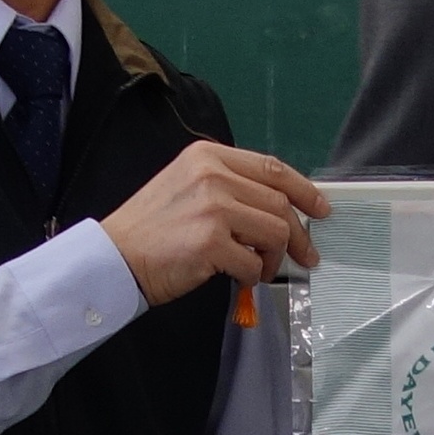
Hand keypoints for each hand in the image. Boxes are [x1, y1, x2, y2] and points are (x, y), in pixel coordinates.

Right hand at [99, 142, 329, 306]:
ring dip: (274, 258)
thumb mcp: (187, 187)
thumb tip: (278, 208)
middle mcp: (213, 174)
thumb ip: (230, 188)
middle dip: (299, 235)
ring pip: (276, 232)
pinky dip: (252, 276)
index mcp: (208, 156)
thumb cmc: (150, 230)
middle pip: (280, 204)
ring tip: (261, 269)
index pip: (272, 169)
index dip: (304, 190)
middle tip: (305, 256)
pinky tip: (238, 278)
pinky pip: (254, 263)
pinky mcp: (211, 241)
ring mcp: (213, 207)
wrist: (112, 258)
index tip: (321, 208)